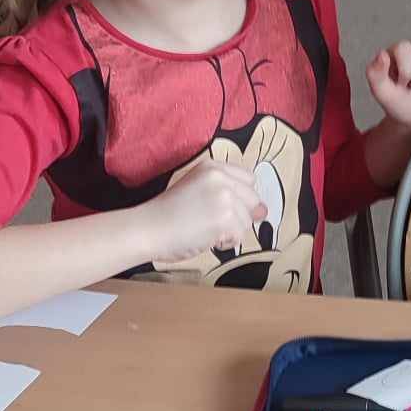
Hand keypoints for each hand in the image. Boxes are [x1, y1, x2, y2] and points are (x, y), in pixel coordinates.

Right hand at [144, 155, 266, 264]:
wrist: (147, 229)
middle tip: (211, 222)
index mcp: (212, 167)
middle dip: (238, 216)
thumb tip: (264, 211)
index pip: (248, 179)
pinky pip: (240, 235)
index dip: (242, 197)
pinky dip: (226, 242)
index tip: (226, 207)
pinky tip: (207, 238)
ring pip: (247, 220)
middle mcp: (221, 177)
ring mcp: (224, 197)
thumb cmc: (167, 214)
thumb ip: (229, 195)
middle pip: (252, 199)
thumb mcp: (197, 191)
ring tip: (205, 230)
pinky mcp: (225, 218)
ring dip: (230, 231)